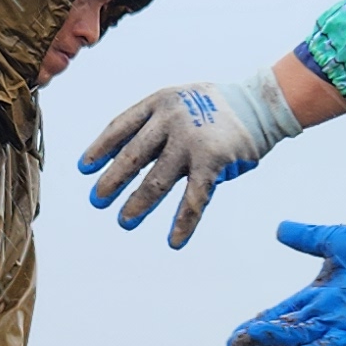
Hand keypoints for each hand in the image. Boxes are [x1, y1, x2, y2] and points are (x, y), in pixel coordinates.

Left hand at [80, 70, 300, 247]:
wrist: (261, 103)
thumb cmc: (215, 108)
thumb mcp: (180, 104)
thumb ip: (156, 127)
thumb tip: (125, 162)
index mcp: (158, 102)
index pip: (120, 127)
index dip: (100, 149)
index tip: (84, 168)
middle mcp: (170, 120)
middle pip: (132, 156)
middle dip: (112, 181)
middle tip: (97, 200)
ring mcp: (191, 141)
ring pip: (156, 181)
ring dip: (138, 204)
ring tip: (125, 221)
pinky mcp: (212, 162)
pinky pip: (193, 199)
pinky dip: (182, 223)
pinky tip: (174, 242)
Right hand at [227, 221, 345, 345]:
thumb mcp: (329, 239)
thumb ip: (305, 237)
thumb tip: (280, 229)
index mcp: (315, 295)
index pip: (281, 314)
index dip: (259, 323)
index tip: (236, 336)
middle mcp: (324, 312)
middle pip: (286, 329)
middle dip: (260, 337)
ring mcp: (339, 321)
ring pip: (301, 337)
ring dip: (277, 343)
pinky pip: (331, 345)